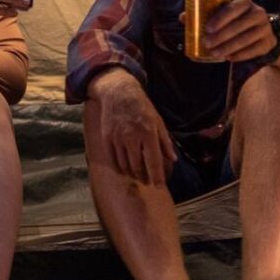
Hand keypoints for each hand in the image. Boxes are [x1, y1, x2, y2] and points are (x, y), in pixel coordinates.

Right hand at [92, 72, 176, 186]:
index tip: (160, 186)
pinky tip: (125, 170)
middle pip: (138, 167)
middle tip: (148, 182)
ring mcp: (117, 138)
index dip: (157, 177)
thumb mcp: (158, 121)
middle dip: (144, 178)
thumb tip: (173, 159)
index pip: (153, 161)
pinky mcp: (106, 138)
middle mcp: (132, 137)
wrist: (118, 93)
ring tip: (138, 177)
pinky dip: (119, 168)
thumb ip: (165, 142)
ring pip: (124, 165)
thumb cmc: (141, 107)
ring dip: (132, 174)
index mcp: (148, 133)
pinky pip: (113, 160)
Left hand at [200, 0, 275, 61]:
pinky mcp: (267, 42)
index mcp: (245, 3)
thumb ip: (206, 14)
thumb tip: (183, 17)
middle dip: (221, 36)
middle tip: (206, 43)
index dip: (220, 18)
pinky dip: (239, 55)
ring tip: (214, 53)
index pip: (232, 8)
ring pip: (245, 39)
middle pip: (238, 26)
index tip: (207, 28)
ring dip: (228, 47)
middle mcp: (258, 13)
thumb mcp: (226, 14)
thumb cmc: (238, 21)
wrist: (264, 32)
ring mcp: (265, 28)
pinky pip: (252, 50)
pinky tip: (228, 58)